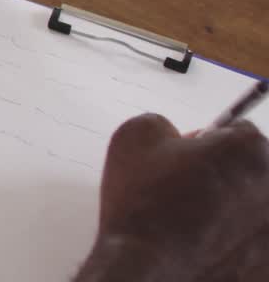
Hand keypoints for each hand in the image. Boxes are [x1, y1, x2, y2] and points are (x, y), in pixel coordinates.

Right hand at [75, 113, 268, 281]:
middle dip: (226, 176)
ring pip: (253, 209)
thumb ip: (161, 123)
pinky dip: (234, 245)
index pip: (237, 132)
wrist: (148, 270)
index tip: (187, 159)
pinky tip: (205, 248)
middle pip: (251, 170)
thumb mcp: (133, 136)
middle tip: (187, 193)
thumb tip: (170, 136)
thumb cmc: (144, 208)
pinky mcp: (267, 263)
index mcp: (249, 149)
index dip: (206, 143)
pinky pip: (251, 245)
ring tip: (194, 225)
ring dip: (232, 211)